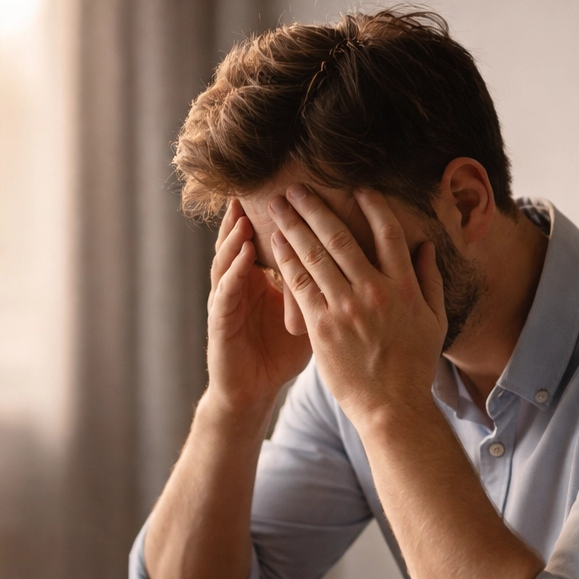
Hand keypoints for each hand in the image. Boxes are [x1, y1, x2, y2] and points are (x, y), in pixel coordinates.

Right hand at [205, 200, 312, 415]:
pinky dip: (233, 273)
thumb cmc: (280, 354)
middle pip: (243, 240)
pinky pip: (225, 293)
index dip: (278, 215)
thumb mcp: (307, 314)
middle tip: (263, 186)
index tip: (295, 187)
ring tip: (243, 214)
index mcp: (263, 280)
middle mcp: (241, 284)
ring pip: (228, 260)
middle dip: (250, 214)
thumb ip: (324, 285)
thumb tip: (358, 261)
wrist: (251, 392)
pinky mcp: (220, 323)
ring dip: (234, 237)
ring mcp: (227, 301)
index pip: (269, 239)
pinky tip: (242, 256)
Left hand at [268, 185, 446, 428]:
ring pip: (316, 257)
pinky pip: (300, 286)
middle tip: (296, 188)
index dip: (371, 206)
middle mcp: (374, 292)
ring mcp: (346, 309)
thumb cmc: (414, 366)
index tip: (357, 188)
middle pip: (341, 238)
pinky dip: (287, 261)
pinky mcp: (322, 327)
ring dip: (294, 226)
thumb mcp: (434, 321)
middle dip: (316, 208)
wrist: (392, 407)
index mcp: (404, 287)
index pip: (387, 233)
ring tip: (278, 206)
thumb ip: (429, 281)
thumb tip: (425, 246)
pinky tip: (276, 243)